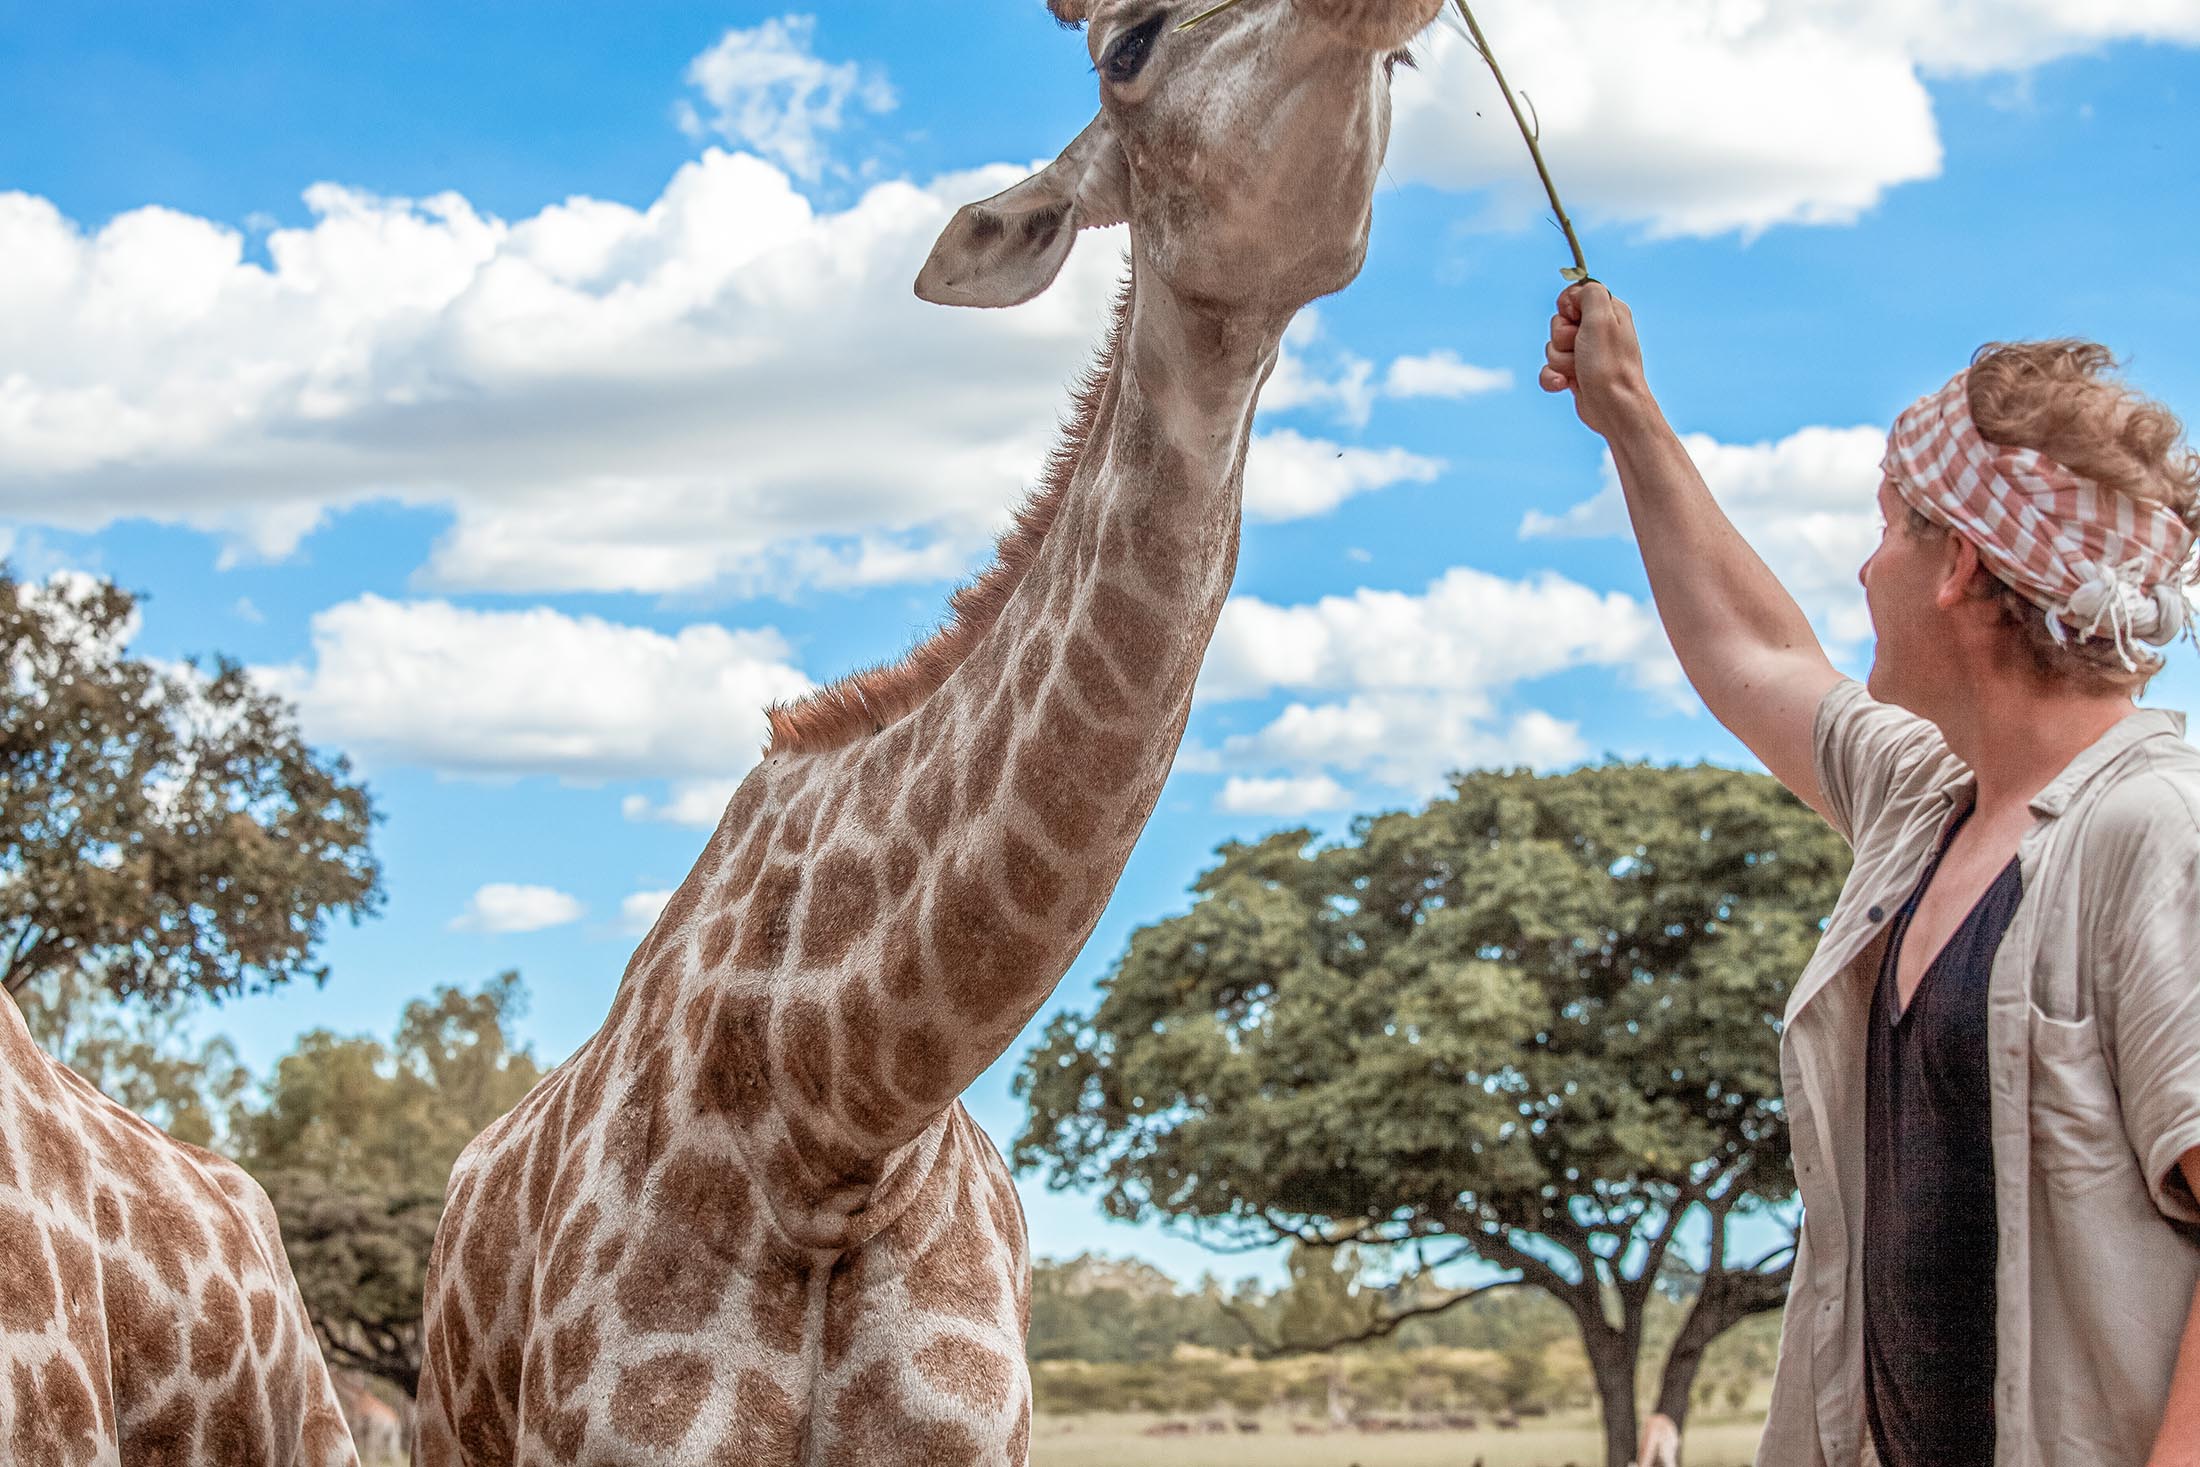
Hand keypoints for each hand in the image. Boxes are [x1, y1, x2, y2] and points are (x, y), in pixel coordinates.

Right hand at [1539, 281, 1652, 438]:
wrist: (1613, 408)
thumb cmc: (1609, 364)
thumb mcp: (1602, 318)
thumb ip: (1590, 293)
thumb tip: (1576, 292)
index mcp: (1608, 311)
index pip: (1573, 296)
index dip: (1568, 309)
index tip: (1577, 320)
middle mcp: (1597, 330)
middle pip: (1558, 323)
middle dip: (1562, 339)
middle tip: (1580, 349)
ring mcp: (1584, 354)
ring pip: (1551, 347)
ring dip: (1560, 361)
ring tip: (1579, 370)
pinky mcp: (1574, 374)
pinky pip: (1548, 369)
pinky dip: (1553, 378)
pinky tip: (1565, 385)